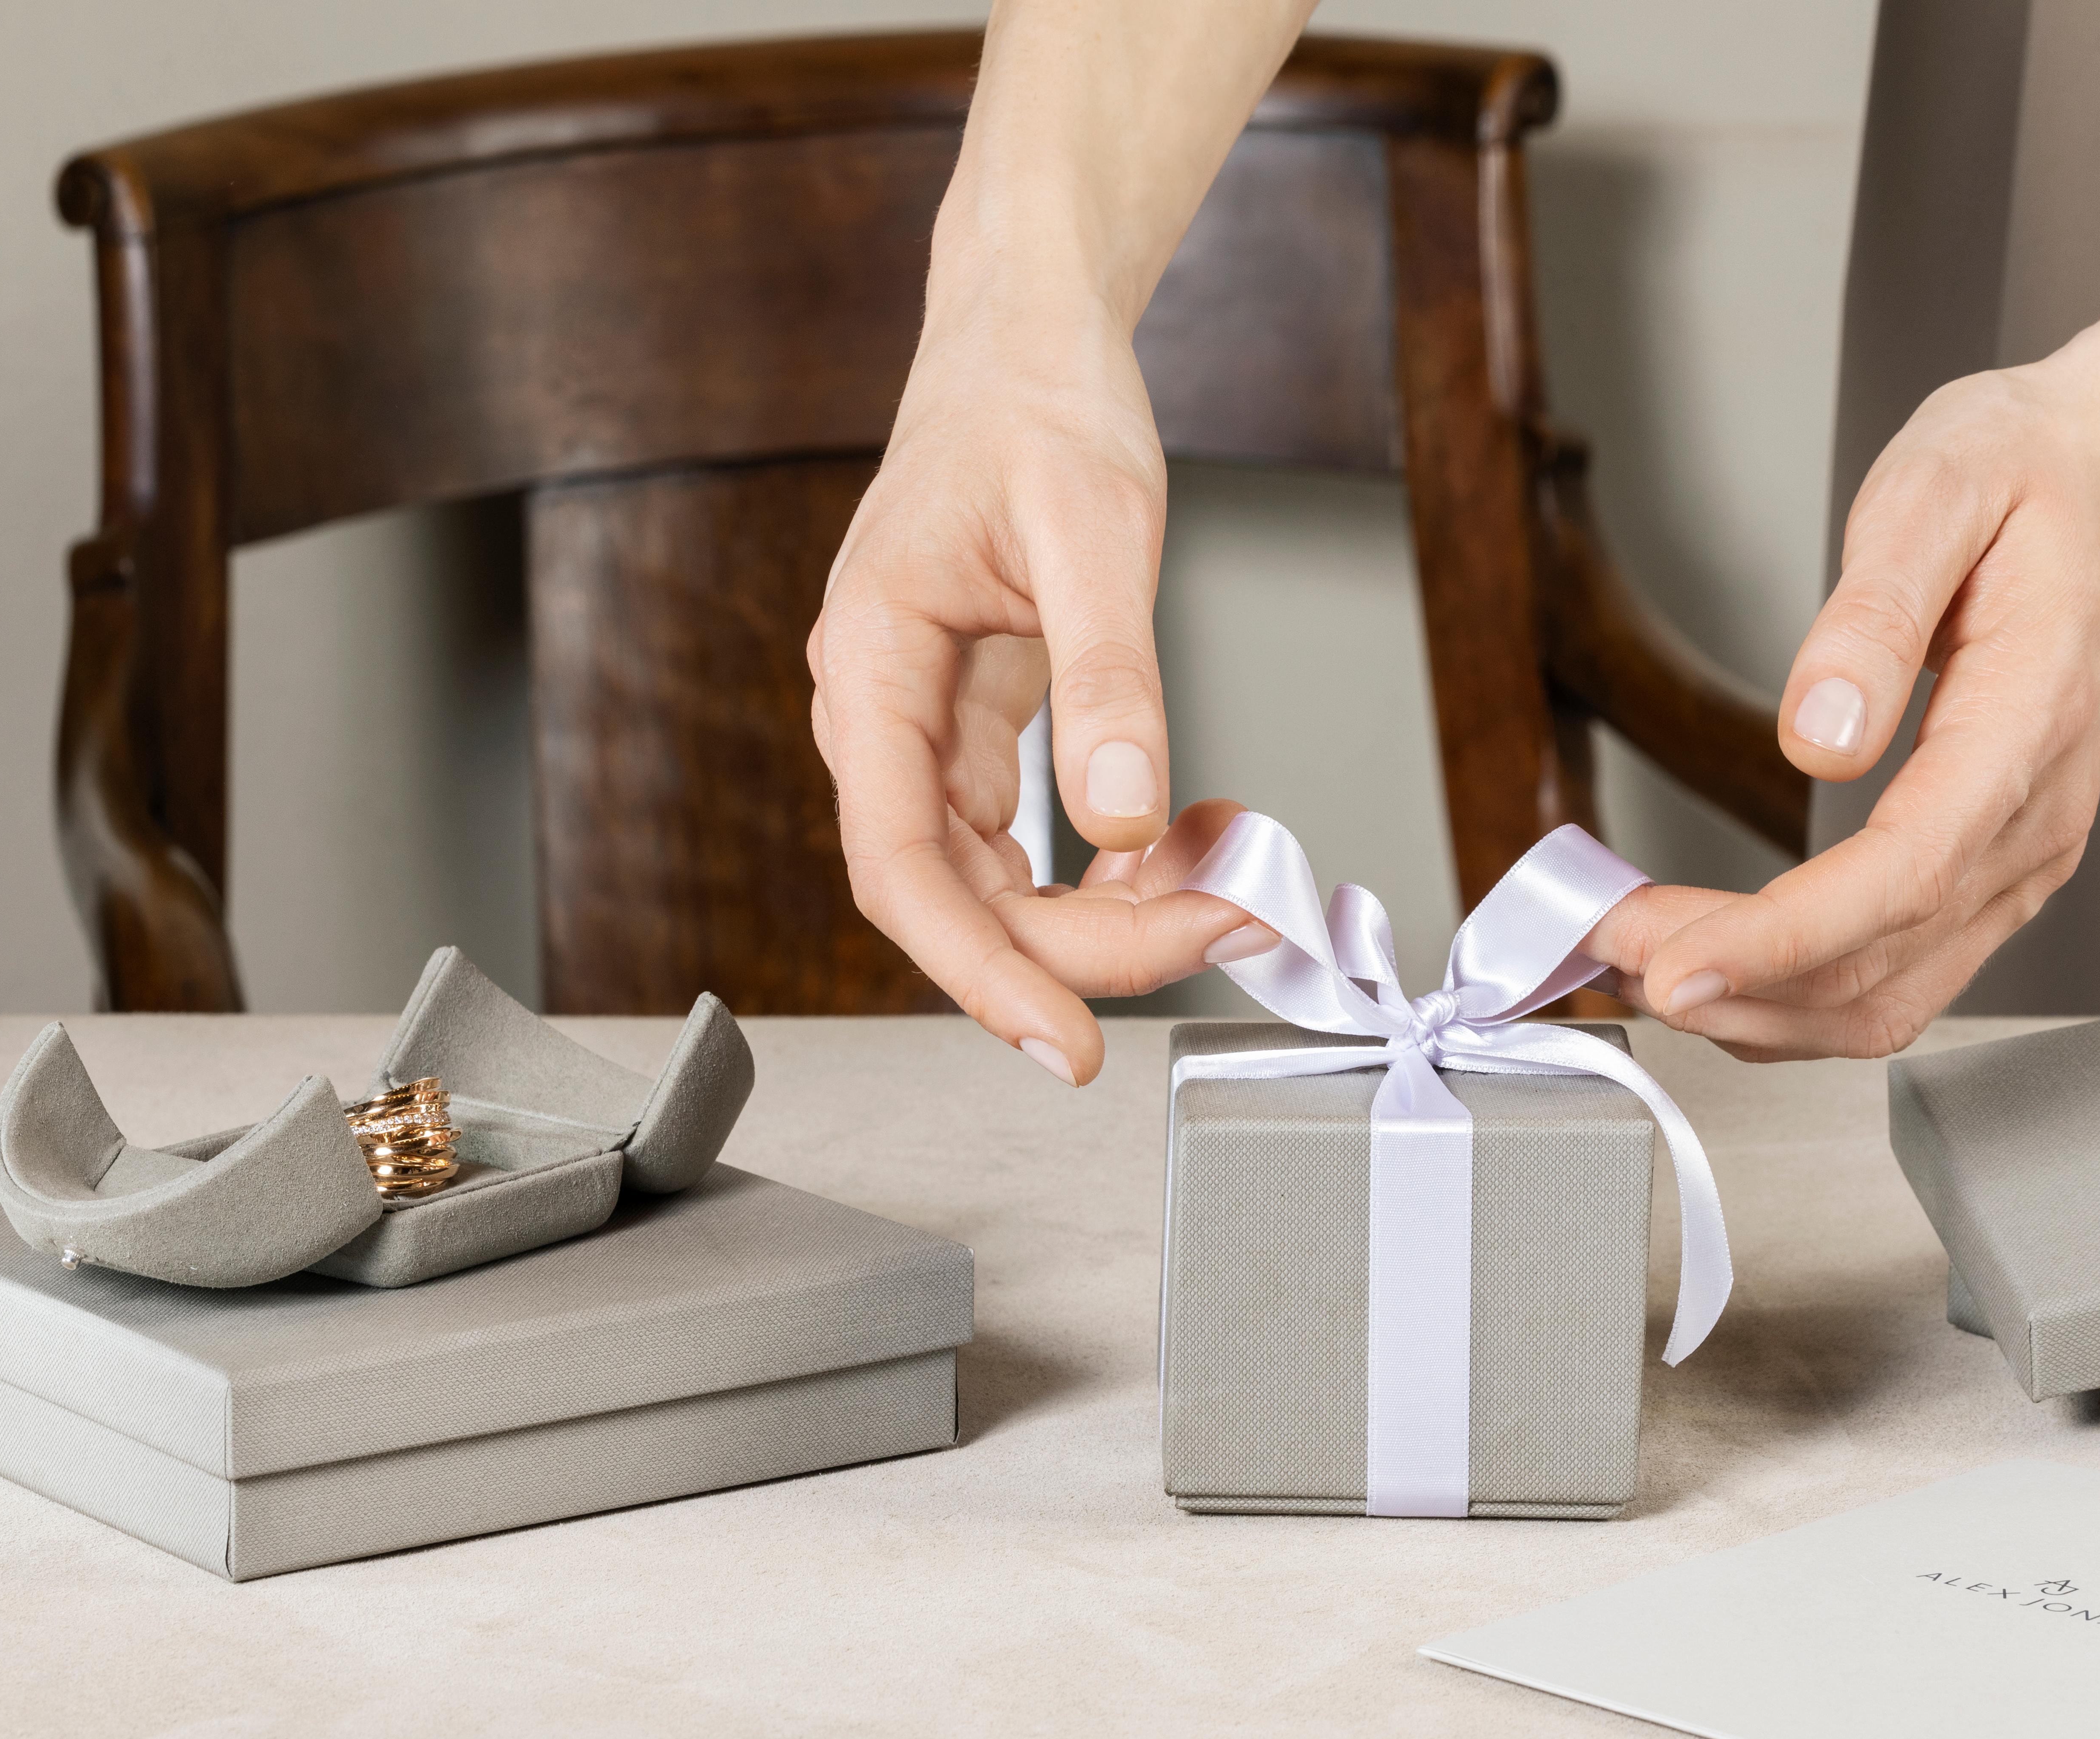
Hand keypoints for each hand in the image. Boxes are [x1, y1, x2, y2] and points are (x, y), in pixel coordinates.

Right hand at [807, 288, 1251, 1085]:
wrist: (1026, 334)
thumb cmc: (1037, 404)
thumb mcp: (1092, 527)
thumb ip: (1105, 677)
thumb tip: (1123, 816)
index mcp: (873, 667)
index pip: (901, 868)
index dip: (980, 971)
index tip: (1065, 1043)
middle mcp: (882, 712)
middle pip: (961, 891)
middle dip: (1088, 939)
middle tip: (1226, 930)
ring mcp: (926, 724)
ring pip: (998, 875)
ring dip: (1107, 909)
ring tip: (1226, 887)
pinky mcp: (978, 721)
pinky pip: (1028, 832)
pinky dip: (1108, 861)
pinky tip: (1178, 847)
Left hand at [1607, 0, 2099, 1061]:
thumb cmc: (2036, 475)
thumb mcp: (1942, 490)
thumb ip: (1879, 615)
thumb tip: (1821, 733)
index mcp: (2028, 727)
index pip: (1900, 880)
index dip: (1779, 941)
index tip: (1673, 961)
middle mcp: (2033, 820)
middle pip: (1882, 966)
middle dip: (1739, 985)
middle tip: (1606, 953)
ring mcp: (2017, 858)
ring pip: (1887, 997)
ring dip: (1757, 1007)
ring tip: (1632, 965)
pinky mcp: (1988, 868)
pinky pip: (1894, 973)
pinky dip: (1794, 992)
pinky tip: (1714, 963)